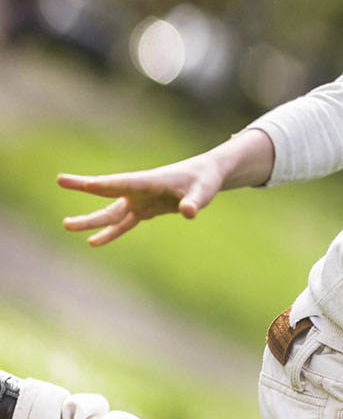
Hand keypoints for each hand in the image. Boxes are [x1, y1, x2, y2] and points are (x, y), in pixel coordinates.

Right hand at [56, 153, 226, 246]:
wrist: (206, 177)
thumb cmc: (205, 181)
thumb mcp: (204, 191)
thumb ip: (194, 202)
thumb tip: (189, 212)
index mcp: (151, 180)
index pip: (125, 182)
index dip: (107, 183)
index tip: (88, 183)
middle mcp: (140, 190)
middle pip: (108, 190)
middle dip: (84, 185)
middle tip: (60, 179)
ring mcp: (139, 200)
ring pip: (111, 211)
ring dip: (91, 219)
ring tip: (66, 224)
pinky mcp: (143, 210)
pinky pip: (123, 224)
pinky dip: (110, 232)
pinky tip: (94, 242)